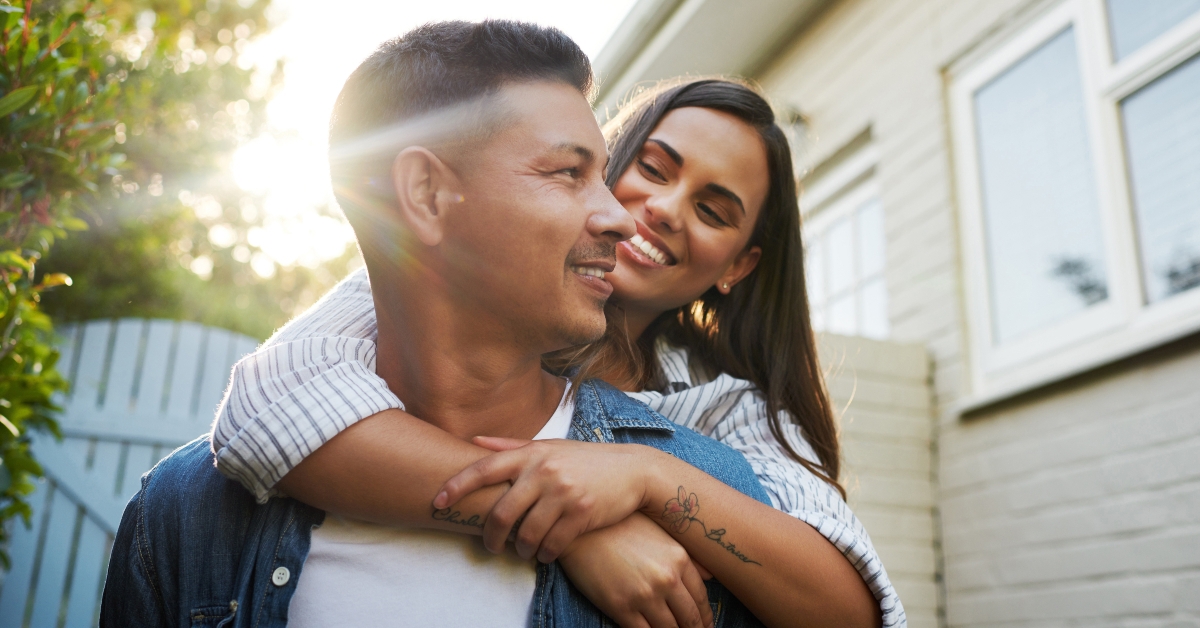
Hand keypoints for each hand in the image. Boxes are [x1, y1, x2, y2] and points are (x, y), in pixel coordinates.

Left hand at [434, 437, 664, 561]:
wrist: (633, 470)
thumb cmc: (585, 460)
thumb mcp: (550, 446)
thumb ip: (510, 446)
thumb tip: (473, 442)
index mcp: (532, 454)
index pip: (484, 469)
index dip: (457, 486)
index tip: (437, 501)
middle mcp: (544, 471)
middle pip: (501, 513)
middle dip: (490, 536)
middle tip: (491, 545)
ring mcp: (563, 493)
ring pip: (525, 535)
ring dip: (520, 549)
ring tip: (523, 550)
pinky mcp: (581, 514)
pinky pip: (551, 545)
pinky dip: (544, 554)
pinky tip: (545, 552)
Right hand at [559, 514, 713, 627]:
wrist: (581, 528)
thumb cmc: (620, 526)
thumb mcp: (659, 534)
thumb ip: (688, 557)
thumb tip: (710, 576)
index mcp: (679, 558)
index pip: (700, 598)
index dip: (704, 617)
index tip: (705, 625)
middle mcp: (666, 579)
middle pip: (689, 618)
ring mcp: (644, 595)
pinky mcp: (621, 607)